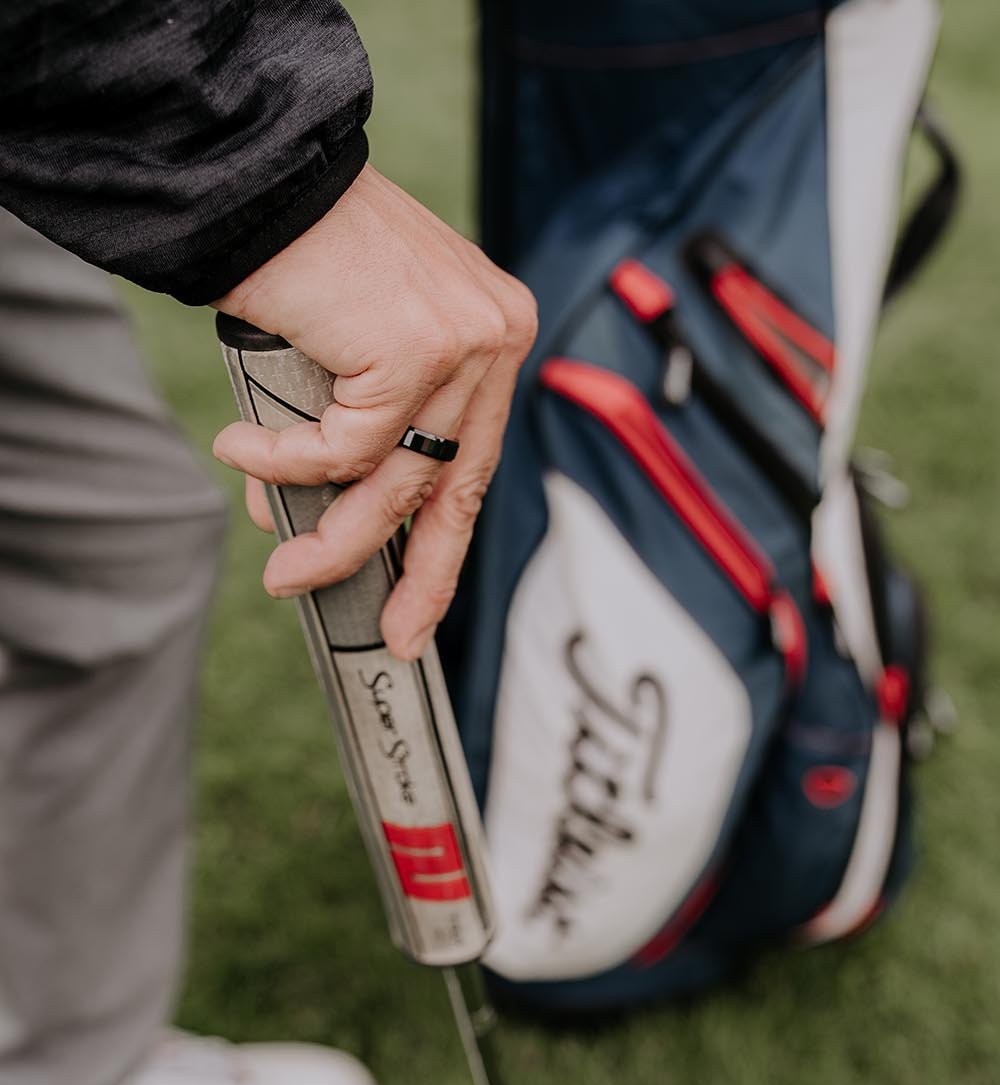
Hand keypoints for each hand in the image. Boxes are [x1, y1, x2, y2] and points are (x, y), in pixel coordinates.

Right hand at [213, 164, 536, 659]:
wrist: (267, 179)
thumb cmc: (305, 260)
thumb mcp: (352, 356)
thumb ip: (359, 432)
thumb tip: (312, 520)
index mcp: (493, 338)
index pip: (475, 462)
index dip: (444, 543)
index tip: (419, 605)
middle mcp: (496, 339)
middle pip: (458, 488)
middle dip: (420, 575)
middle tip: (395, 635)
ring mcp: (466, 343)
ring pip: (398, 481)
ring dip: (331, 536)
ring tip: (279, 566)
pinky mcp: (417, 348)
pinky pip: (344, 446)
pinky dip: (286, 459)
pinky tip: (241, 444)